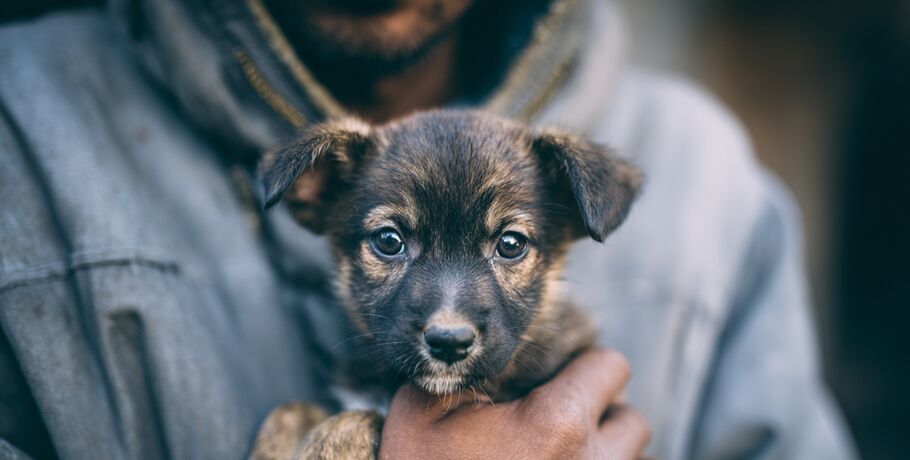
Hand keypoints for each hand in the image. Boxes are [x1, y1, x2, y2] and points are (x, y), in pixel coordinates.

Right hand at [379, 348, 650, 458]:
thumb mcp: (420, 412)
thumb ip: (461, 371)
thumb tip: (484, 348)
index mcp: (556, 423)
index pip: (610, 367)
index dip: (586, 363)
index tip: (563, 373)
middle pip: (633, 421)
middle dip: (604, 413)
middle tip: (564, 417)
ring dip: (605, 453)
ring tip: (562, 454)